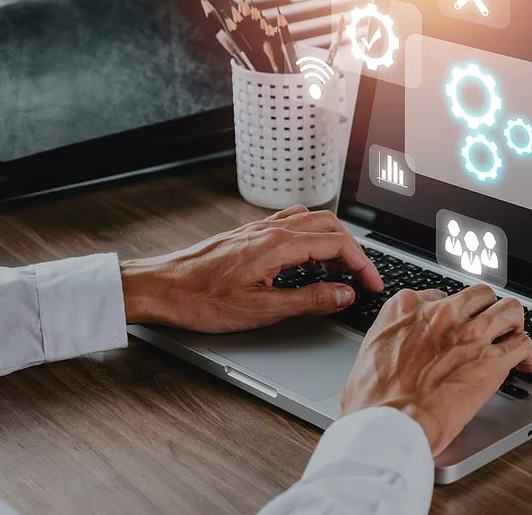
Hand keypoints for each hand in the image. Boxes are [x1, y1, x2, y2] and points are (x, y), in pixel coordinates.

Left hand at [120, 205, 382, 332]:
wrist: (159, 287)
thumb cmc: (200, 299)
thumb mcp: (260, 310)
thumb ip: (308, 300)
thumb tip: (343, 294)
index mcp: (278, 245)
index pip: (337, 244)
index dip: (362, 264)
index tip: (372, 284)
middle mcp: (271, 230)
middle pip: (330, 227)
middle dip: (354, 252)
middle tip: (364, 279)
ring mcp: (259, 229)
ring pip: (312, 221)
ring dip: (334, 242)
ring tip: (341, 270)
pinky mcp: (249, 235)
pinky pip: (292, 223)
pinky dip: (312, 237)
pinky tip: (308, 258)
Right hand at [340, 285, 531, 455]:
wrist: (390, 421)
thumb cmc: (372, 399)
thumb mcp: (368, 355)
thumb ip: (388, 343)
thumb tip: (388, 355)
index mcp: (407, 308)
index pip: (440, 295)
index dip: (451, 312)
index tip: (454, 324)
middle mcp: (442, 313)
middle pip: (480, 295)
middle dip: (487, 309)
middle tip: (489, 325)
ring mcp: (470, 333)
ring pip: (509, 310)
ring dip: (514, 323)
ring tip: (514, 335)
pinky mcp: (492, 359)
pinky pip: (523, 345)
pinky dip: (528, 353)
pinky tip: (526, 363)